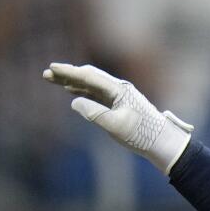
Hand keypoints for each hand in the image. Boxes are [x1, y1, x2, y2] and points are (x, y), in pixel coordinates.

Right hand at [43, 62, 192, 173]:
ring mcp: (118, 96)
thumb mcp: (115, 125)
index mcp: (117, 90)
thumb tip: (75, 102)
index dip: (69, 72)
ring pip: (91, 85)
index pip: (89, 77)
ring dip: (72, 82)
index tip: (52, 68)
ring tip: (53, 81)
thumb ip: (94, 113)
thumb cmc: (141, 134)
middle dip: (67, 75)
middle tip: (47, 74)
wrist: (161, 142)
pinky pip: (96, 94)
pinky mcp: (118, 105)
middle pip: (88, 77)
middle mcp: (117, 89)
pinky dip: (82, 91)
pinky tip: (71, 91)